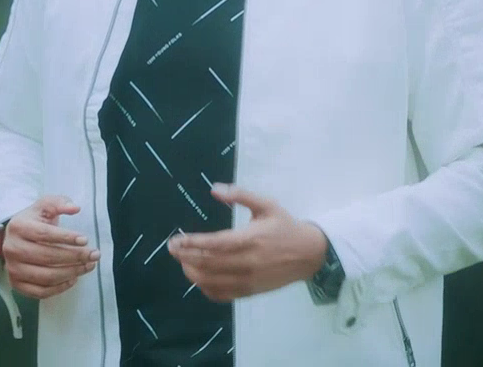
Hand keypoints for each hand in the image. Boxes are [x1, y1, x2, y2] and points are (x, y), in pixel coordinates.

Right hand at [0, 196, 100, 299]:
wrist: (16, 237)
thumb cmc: (34, 221)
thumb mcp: (44, 206)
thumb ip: (59, 203)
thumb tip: (75, 208)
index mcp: (18, 227)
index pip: (44, 234)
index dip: (66, 238)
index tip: (86, 240)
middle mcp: (11, 248)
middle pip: (47, 256)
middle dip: (75, 257)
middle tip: (94, 255)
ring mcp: (12, 268)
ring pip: (46, 276)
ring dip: (72, 272)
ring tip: (88, 266)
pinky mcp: (16, 284)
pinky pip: (41, 292)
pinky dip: (60, 288)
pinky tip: (73, 278)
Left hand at [167, 184, 327, 301]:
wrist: (310, 254)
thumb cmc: (285, 226)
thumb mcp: (267, 205)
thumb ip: (240, 194)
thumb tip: (214, 188)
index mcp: (250, 239)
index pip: (214, 244)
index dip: (192, 243)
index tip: (175, 240)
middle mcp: (248, 263)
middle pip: (208, 264)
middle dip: (185, 257)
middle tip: (172, 248)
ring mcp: (249, 280)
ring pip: (212, 282)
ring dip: (192, 273)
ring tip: (182, 261)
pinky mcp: (251, 291)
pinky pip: (223, 295)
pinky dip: (206, 288)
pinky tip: (199, 277)